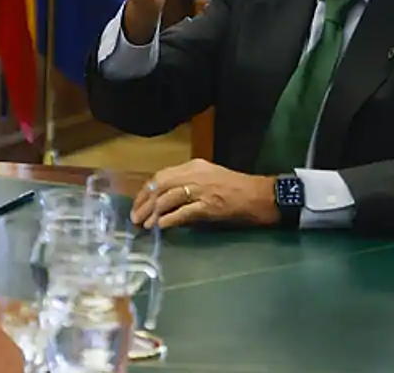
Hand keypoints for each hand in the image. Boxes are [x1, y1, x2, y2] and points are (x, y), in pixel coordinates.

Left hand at [131, 159, 278, 229]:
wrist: (258, 194)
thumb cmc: (234, 187)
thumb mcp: (207, 177)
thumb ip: (187, 183)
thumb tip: (164, 198)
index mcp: (192, 166)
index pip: (161, 176)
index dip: (146, 190)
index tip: (138, 203)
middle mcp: (194, 174)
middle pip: (160, 185)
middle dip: (145, 202)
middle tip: (136, 217)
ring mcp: (201, 189)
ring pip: (168, 198)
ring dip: (154, 212)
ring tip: (145, 224)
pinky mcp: (209, 205)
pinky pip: (184, 212)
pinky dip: (170, 219)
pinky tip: (162, 226)